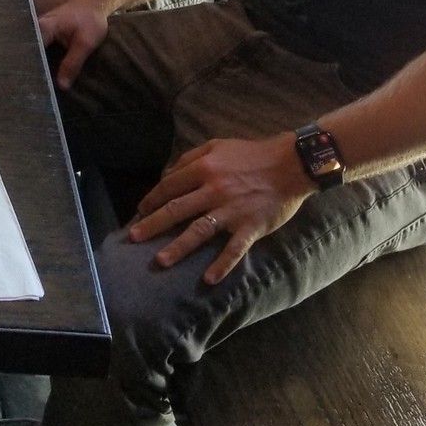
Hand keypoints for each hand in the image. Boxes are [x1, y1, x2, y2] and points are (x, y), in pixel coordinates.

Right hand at [32, 0, 109, 87]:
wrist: (94, 2)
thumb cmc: (91, 19)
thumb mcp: (85, 43)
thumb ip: (72, 64)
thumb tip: (61, 86)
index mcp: (43, 28)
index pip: (30, 52)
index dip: (30, 70)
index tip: (31, 87)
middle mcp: (35, 28)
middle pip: (27, 52)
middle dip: (28, 70)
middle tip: (30, 90)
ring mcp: (38, 30)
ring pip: (31, 51)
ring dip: (33, 66)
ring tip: (31, 86)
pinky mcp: (43, 33)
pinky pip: (37, 49)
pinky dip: (39, 60)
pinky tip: (40, 75)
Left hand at [129, 134, 311, 284]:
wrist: (292, 164)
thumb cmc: (251, 154)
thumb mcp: (216, 145)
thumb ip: (189, 158)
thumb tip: (167, 175)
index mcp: (204, 168)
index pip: (169, 186)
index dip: (151, 200)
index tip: (139, 212)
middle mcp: (214, 189)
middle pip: (176, 209)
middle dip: (153, 225)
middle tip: (133, 238)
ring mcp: (232, 210)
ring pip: (199, 230)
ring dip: (178, 247)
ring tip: (160, 261)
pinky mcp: (251, 227)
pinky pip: (234, 249)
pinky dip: (222, 264)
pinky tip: (209, 279)